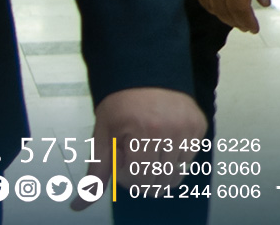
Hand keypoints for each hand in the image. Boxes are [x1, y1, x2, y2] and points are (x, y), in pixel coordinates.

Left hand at [72, 88, 205, 211]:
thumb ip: (96, 173)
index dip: (128, 176)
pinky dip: (176, 157)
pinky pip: (189, 157)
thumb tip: (79, 205)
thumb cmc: (121, 105)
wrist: (146, 73)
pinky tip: (164, 144)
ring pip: (177, 172)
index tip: (122, 159)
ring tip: (149, 152)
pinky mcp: (199, 125)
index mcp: (144, 132)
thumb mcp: (102, 136)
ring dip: (161, 170)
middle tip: (135, 160)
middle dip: (145, 177)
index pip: (141, 179)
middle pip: (160, 179)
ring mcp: (189, 127)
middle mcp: (171, 129)